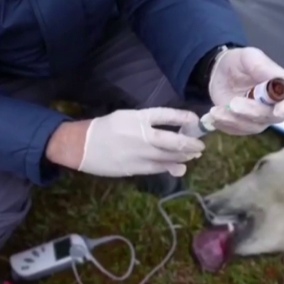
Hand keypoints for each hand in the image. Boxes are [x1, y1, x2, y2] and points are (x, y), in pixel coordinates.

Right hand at [46, 108, 205, 176]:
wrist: (82, 145)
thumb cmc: (105, 128)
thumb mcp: (126, 117)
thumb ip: (148, 123)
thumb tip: (171, 129)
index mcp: (138, 117)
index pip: (167, 114)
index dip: (184, 117)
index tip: (195, 119)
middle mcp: (141, 134)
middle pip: (173, 140)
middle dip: (190, 143)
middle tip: (200, 145)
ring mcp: (139, 153)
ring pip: (168, 156)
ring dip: (183, 157)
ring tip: (193, 155)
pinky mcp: (134, 167)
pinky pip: (158, 168)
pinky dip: (171, 167)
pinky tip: (179, 167)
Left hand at [207, 47, 283, 134]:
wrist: (218, 72)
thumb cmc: (238, 62)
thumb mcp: (249, 57)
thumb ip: (263, 67)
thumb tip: (277, 81)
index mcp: (281, 85)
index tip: (278, 111)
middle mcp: (274, 105)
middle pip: (271, 116)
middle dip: (252, 112)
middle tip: (232, 103)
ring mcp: (259, 118)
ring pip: (253, 126)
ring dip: (233, 120)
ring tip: (215, 111)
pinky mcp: (244, 125)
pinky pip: (238, 131)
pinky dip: (225, 124)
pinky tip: (214, 116)